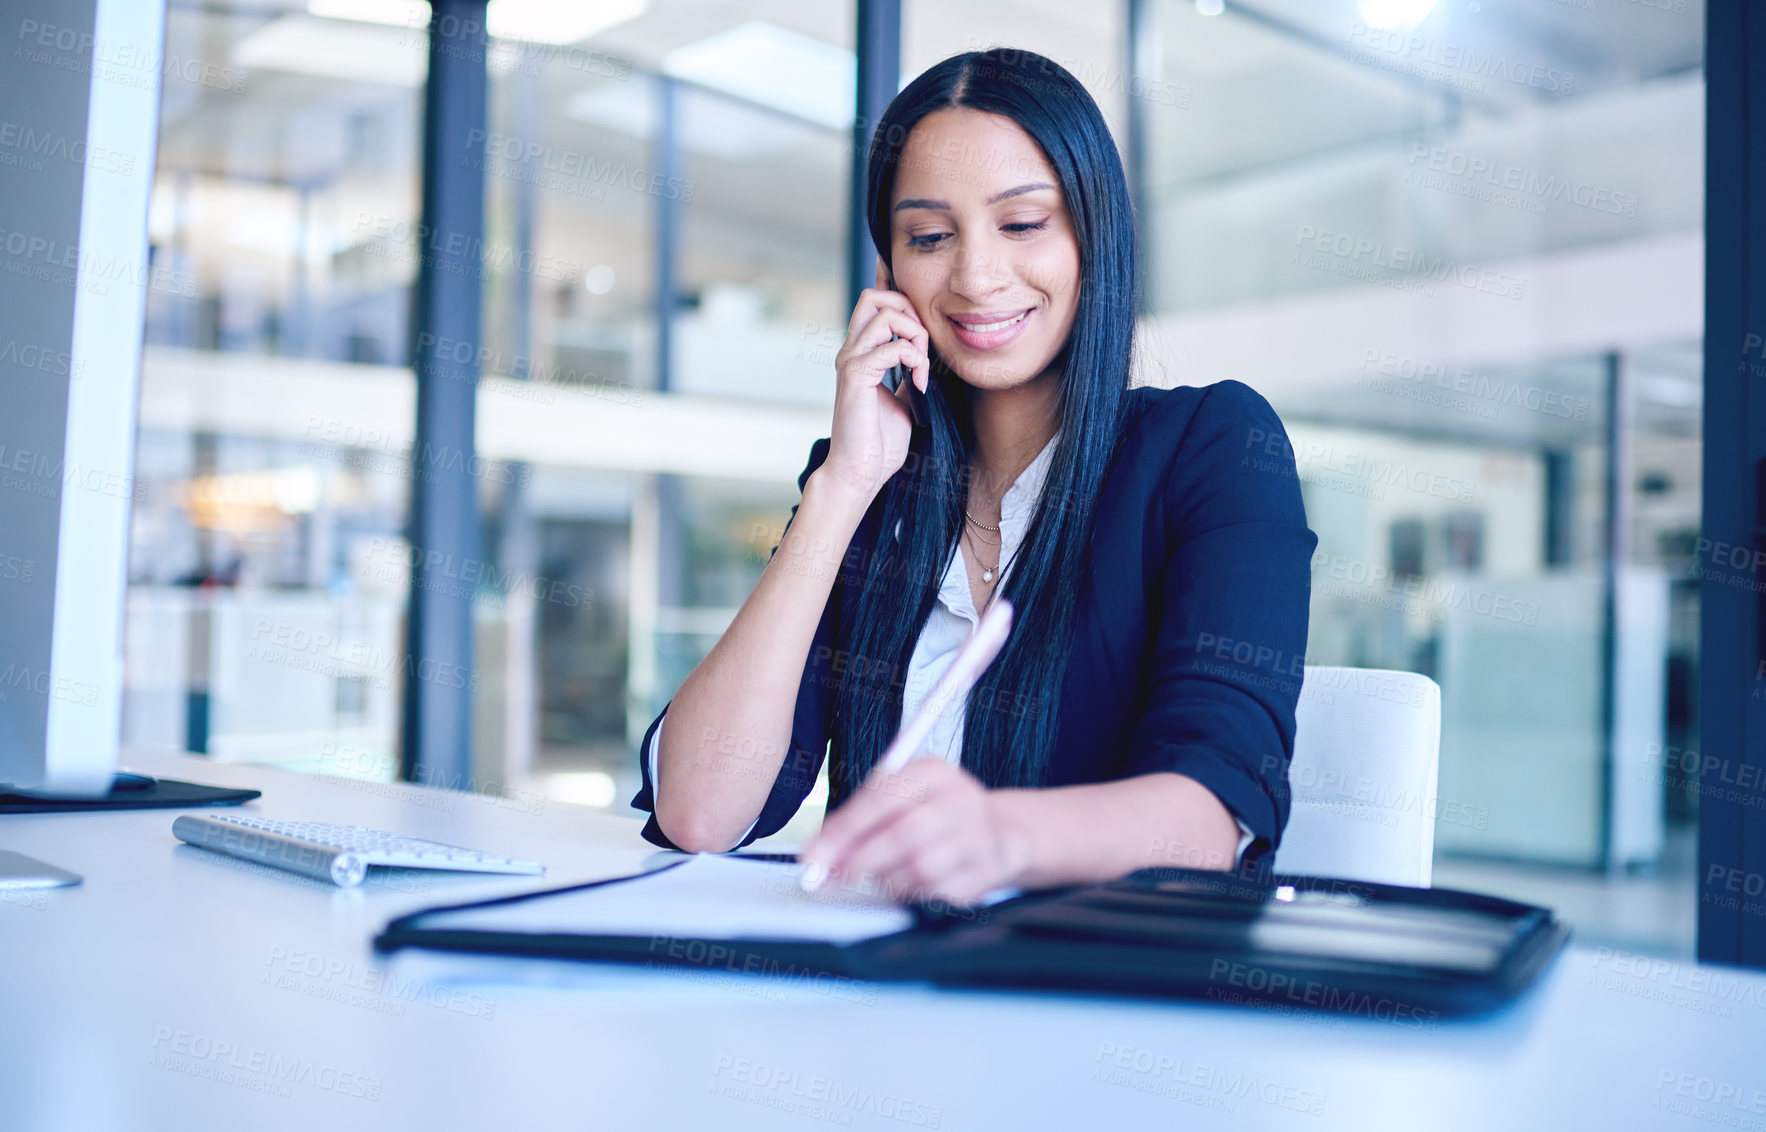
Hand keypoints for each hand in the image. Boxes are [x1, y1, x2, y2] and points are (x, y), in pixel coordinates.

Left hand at [798, 756, 1025, 906]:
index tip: (814, 855)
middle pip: (903, 834)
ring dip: (888, 880)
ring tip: (880, 876)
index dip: (843, 829)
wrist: (997, 835)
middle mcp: (961, 798)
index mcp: (934, 771)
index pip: (882, 798)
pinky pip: (938, 892)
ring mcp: (979, 836)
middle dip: (860, 860)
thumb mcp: (898, 801)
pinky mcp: (986, 870)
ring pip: (919, 868)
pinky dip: (914, 894)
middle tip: (833, 877)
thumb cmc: (932, 816)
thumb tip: (816, 854)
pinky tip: (910, 885)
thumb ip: (857, 822)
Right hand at [819, 256, 931, 500]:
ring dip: (916, 335)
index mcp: (860, 354)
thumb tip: (923, 361)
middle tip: (922, 345)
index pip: (874, 304)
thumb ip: (907, 376)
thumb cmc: (878, 444)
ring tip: (923, 366)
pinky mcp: (855, 376)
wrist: (860, 472)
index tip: (924, 328)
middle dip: (908, 310)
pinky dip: (915, 360)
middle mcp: (851, 352)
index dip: (900, 299)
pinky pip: (892, 347)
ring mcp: (851, 362)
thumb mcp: (902, 401)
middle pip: (875, 296)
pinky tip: (920, 383)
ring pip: (886, 315)